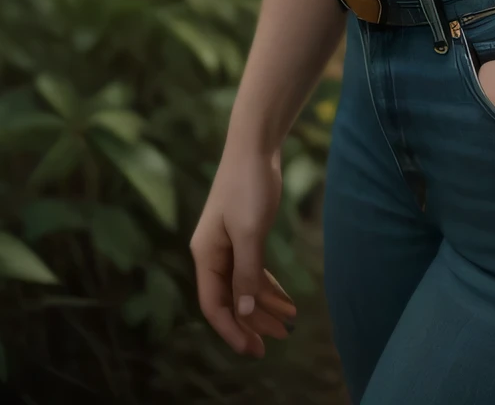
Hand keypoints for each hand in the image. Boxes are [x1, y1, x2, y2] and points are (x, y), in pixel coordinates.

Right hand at [190, 146, 296, 356]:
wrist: (255, 145)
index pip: (214, 305)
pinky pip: (253, 269)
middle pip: (230, 298)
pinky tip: (284, 298)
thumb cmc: (249, 186)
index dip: (232, 330)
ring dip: (264, 305)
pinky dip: (267, 284)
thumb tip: (245, 312)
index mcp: (206, 255)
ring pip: (243, 285)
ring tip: (288, 323)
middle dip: (252, 322)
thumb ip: (247, 273)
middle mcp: (212, 253)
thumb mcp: (250, 233)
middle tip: (276, 342)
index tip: (253, 349)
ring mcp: (227, 243)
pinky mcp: (243, 234)